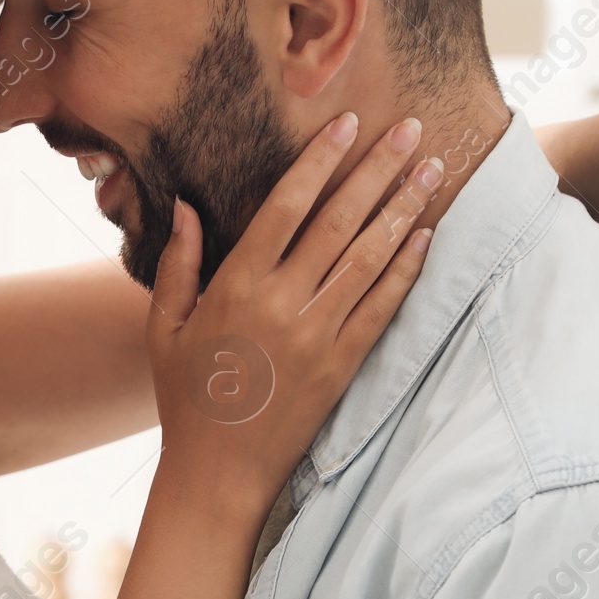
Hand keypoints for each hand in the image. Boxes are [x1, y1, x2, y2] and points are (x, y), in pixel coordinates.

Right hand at [147, 112, 438, 510]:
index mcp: (234, 287)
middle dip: (379, 170)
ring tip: (432, 170)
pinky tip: (426, 237)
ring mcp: (316, 336)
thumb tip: (184, 203)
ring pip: (369, 258)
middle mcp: (280, 305)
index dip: (320, 161)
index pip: (285, 207)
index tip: (348, 123)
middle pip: (339, 222)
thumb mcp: (165, 328)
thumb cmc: (186, 399)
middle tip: (412, 130)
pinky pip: (382, 308)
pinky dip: (406, 270)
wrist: (218, 474)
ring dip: (404, 210)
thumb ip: (179, 264)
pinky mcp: (342, 367)